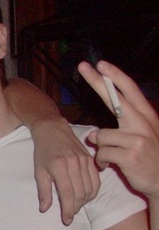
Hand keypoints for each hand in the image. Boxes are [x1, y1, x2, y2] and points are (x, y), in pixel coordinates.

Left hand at [31, 117, 99, 224]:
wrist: (53, 130)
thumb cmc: (43, 151)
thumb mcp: (39, 171)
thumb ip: (43, 191)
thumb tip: (45, 209)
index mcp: (59, 166)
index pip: (67, 194)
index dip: (68, 209)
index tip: (67, 220)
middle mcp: (74, 164)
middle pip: (80, 193)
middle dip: (75, 208)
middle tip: (70, 215)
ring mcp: (84, 161)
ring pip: (90, 189)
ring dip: (84, 202)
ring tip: (76, 206)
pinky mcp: (90, 160)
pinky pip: (96, 181)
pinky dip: (93, 192)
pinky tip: (86, 197)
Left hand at [79, 60, 158, 199]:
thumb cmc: (146, 158)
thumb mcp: (139, 138)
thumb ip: (117, 131)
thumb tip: (93, 134)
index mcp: (145, 116)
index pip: (129, 90)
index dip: (114, 76)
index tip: (101, 64)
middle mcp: (142, 123)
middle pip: (114, 99)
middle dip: (96, 81)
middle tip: (82, 66)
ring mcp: (137, 138)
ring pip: (101, 135)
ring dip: (101, 149)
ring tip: (112, 157)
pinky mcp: (129, 155)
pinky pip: (101, 153)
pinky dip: (101, 161)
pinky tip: (111, 165)